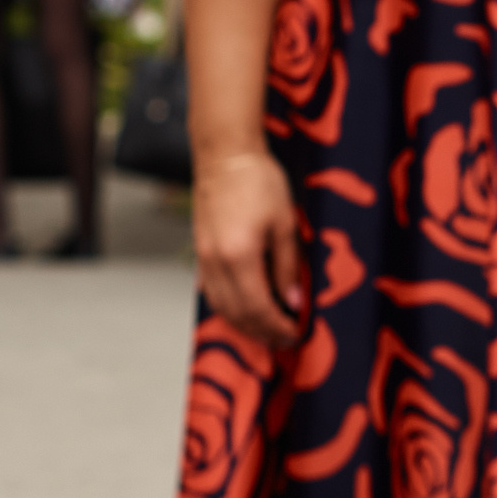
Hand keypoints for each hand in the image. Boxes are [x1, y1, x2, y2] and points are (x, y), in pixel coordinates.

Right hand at [193, 149, 306, 346]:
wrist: (225, 157)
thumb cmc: (260, 183)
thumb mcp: (285, 226)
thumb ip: (288, 267)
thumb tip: (293, 303)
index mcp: (239, 256)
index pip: (259, 307)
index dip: (278, 325)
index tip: (296, 334)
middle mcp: (215, 262)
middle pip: (237, 313)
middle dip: (262, 332)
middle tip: (286, 340)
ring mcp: (203, 258)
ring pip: (221, 306)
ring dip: (244, 325)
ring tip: (268, 332)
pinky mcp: (200, 252)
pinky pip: (212, 292)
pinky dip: (230, 308)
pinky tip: (246, 312)